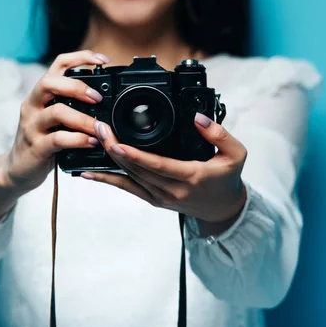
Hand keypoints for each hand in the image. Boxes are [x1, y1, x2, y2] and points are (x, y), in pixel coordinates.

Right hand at [3, 50, 109, 191]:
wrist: (18, 169)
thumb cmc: (42, 141)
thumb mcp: (54, 119)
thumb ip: (72, 107)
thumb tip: (105, 100)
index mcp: (40, 94)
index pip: (58, 65)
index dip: (81, 57)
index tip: (103, 60)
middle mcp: (32, 105)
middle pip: (50, 82)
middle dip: (77, 86)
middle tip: (98, 98)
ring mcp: (32, 126)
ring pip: (56, 112)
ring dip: (83, 118)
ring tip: (100, 127)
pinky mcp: (36, 147)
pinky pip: (58, 139)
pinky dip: (78, 139)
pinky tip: (91, 142)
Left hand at [84, 113, 247, 223]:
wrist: (223, 209)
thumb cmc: (227, 179)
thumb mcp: (236, 154)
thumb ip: (219, 134)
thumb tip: (198, 117)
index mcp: (191, 177)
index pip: (158, 165)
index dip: (135, 155)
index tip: (117, 143)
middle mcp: (172, 190)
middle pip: (137, 169)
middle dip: (115, 149)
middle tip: (99, 128)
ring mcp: (160, 197)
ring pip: (129, 178)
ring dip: (109, 160)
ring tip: (94, 140)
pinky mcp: (152, 199)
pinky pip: (127, 188)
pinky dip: (108, 180)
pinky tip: (89, 173)